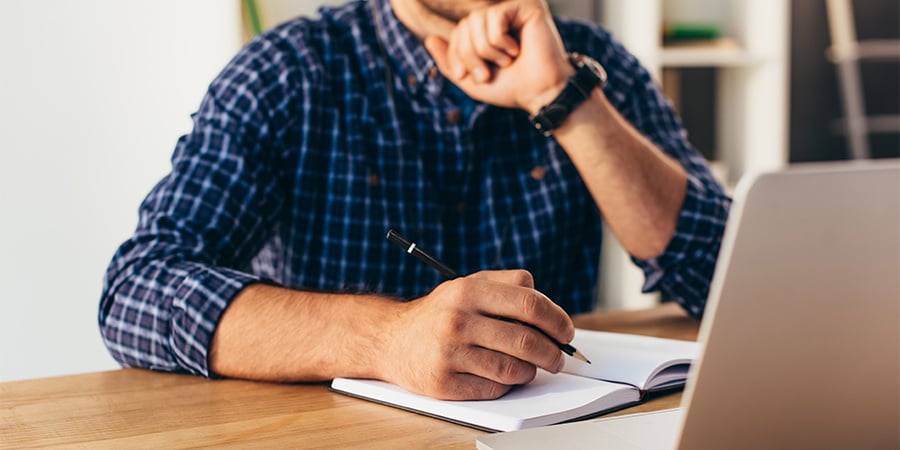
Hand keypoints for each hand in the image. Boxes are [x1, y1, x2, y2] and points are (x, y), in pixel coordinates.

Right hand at [379, 270, 574, 399]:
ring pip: (514, 369)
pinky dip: (506, 385)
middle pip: (526, 340)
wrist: (391, 339)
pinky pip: (494, 389)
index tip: (566, 331)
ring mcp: (449, 353)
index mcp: (468, 291)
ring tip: (529, 367)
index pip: (528, 303)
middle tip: (559, 357)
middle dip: (552, 352)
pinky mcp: (444, 383)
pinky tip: (502, 376)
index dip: (556, 319)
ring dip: (531, 371)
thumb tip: (548, 305)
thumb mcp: (468, 285)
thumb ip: (508, 284)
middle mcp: (458, 320)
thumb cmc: (440, 313)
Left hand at [423, 0, 574, 114]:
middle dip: (471, 54)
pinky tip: (516, 49)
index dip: (457, 55)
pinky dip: (499, 41)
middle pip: (464, 26)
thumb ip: (449, 63)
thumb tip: (428, 39)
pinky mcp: (526, 6)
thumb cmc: (511, 88)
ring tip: (507, 61)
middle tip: (488, 73)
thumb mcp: (470, 80)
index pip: (458, 32)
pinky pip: (494, 17)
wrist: (540, 94)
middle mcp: (500, 17)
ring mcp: (513, 10)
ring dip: (487, 50)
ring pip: (476, 21)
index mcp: (488, 32)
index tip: (473, 76)